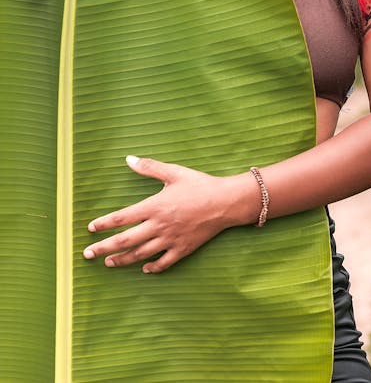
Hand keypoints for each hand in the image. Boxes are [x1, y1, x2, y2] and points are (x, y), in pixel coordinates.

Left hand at [83, 155, 234, 272]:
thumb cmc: (199, 185)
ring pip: (141, 254)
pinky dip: (152, 267)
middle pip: (125, 240)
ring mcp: (171, 239)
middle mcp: (159, 225)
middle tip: (87, 254)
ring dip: (123, 260)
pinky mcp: (183, 249)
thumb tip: (128, 159)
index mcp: (154, 206)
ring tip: (109, 263)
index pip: (121, 217)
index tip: (90, 228)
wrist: (226, 202)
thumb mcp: (174, 172)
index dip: (103, 224)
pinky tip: (144, 269)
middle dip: (104, 248)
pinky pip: (164, 262)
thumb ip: (150, 168)